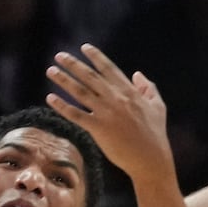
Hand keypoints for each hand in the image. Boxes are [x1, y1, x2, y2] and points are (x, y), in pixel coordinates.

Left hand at [45, 44, 173, 180]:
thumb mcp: (157, 106)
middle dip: (73, 64)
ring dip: (64, 80)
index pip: (109, 69)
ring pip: (80, 92)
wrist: (151, 159)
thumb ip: (148, 88)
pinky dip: (62, 106)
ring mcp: (106, 113)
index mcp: (130, 92)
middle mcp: (116, 99)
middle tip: (59, 56)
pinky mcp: (98, 129)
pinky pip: (76, 115)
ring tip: (51, 71)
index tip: (84, 47)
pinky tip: (50, 98)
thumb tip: (137, 74)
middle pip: (90, 76)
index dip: (95, 57)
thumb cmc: (155, 134)